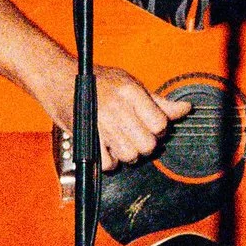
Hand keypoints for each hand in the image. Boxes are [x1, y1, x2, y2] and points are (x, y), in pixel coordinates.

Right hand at [51, 65, 191, 171]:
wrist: (59, 82)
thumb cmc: (97, 82)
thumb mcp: (130, 84)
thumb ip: (159, 102)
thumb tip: (186, 109)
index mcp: (130, 92)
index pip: (160, 123)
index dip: (158, 128)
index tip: (150, 125)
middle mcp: (117, 108)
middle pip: (148, 144)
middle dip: (145, 144)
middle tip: (135, 135)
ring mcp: (101, 124)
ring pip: (130, 155)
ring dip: (128, 153)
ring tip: (120, 141)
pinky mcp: (86, 137)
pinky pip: (109, 163)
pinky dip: (110, 161)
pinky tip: (107, 148)